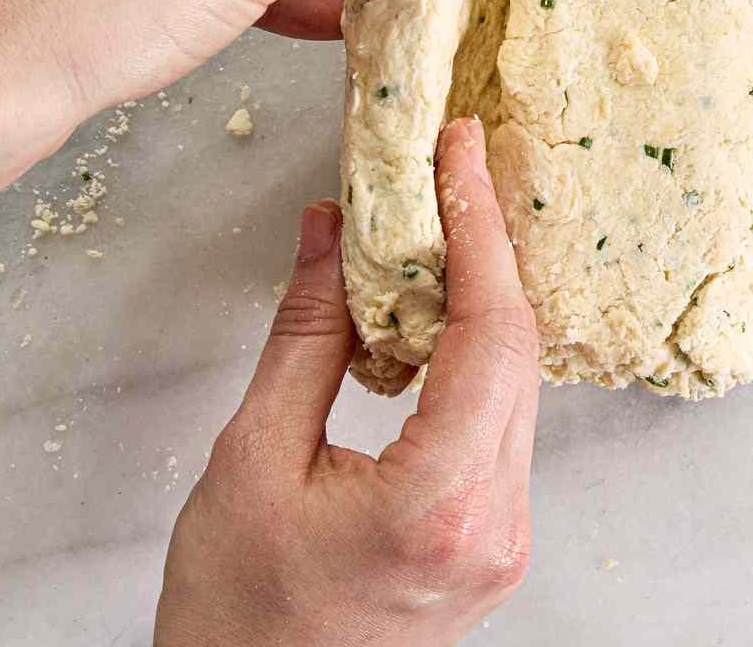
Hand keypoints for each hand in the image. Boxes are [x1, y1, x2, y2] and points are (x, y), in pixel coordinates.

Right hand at [156, 119, 537, 646]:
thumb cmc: (236, 614)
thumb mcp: (252, 457)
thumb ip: (305, 334)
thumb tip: (332, 228)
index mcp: (439, 505)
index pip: (488, 332)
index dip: (478, 226)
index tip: (461, 152)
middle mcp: (495, 526)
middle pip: (516, 351)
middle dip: (485, 247)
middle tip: (451, 167)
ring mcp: (504, 541)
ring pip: (516, 384)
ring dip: (481, 299)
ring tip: (441, 223)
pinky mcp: (494, 544)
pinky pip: (502, 422)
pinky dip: (474, 356)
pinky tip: (437, 313)